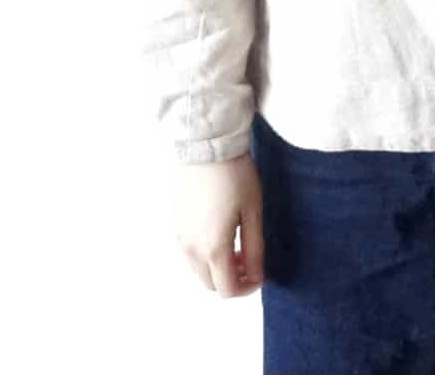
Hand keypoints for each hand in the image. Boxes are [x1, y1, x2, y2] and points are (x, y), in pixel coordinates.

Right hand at [172, 154, 264, 296]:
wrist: (206, 145)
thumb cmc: (235, 176)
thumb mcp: (253, 212)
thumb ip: (255, 249)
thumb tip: (257, 276)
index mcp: (213, 247)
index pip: (228, 289)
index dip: (247, 288)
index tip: (260, 274)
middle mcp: (191, 248)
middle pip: (211, 283)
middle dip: (232, 278)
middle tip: (249, 258)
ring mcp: (179, 236)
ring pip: (198, 268)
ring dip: (217, 265)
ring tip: (237, 242)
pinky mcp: (173, 223)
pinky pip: (189, 250)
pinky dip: (205, 251)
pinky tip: (219, 228)